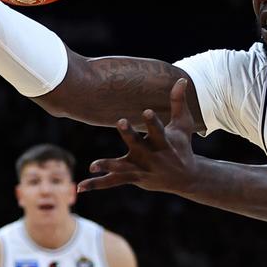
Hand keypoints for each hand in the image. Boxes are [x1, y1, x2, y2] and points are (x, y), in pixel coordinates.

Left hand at [78, 79, 196, 193]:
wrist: (185, 178)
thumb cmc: (182, 146)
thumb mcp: (182, 125)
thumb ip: (178, 102)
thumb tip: (181, 79)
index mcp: (163, 142)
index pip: (157, 130)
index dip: (152, 121)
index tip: (146, 111)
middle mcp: (151, 156)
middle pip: (137, 144)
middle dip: (129, 134)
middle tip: (121, 121)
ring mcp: (141, 169)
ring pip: (122, 167)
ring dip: (108, 165)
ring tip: (93, 166)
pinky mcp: (134, 178)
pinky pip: (113, 182)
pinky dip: (97, 184)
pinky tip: (80, 187)